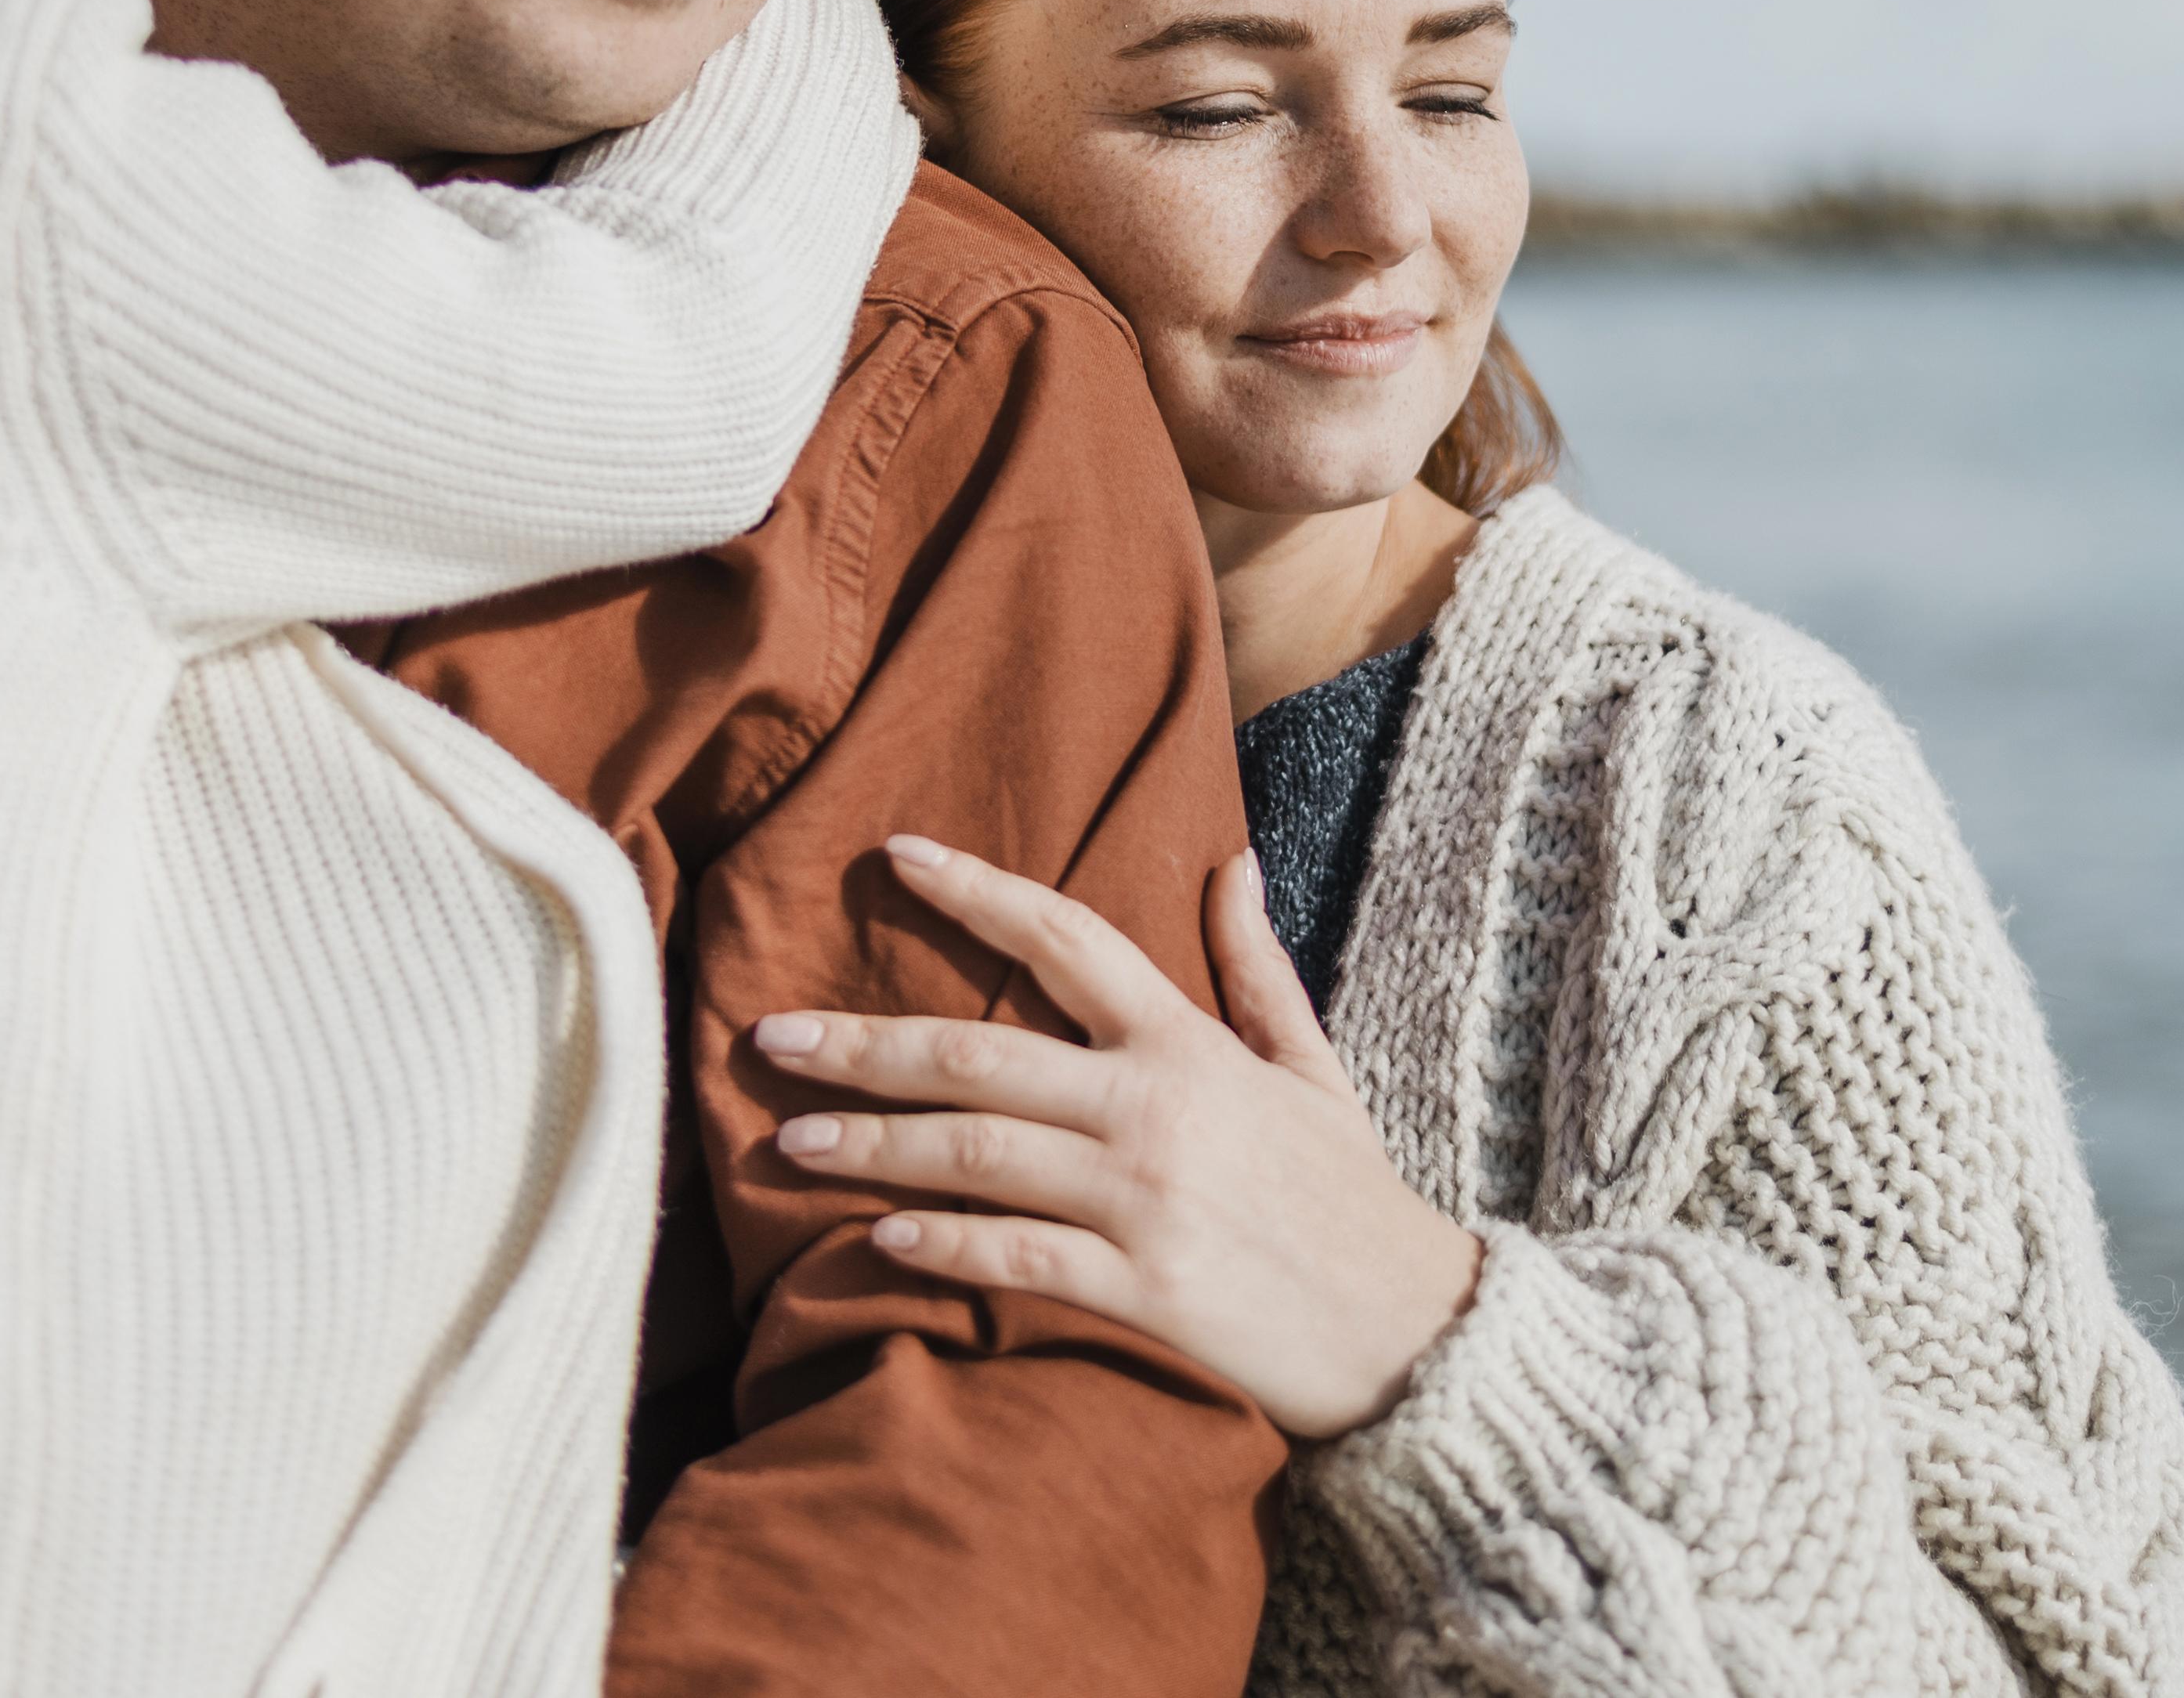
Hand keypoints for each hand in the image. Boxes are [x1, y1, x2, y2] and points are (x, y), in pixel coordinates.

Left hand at [754, 837, 1481, 1438]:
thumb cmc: (1353, 1199)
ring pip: (975, 1154)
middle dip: (863, 1045)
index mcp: (1189, 1045)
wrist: (1414, 1328)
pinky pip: (1016, 1256)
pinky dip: (942, 1245)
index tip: (894, 856)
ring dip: (870, 1146)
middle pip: (979, 1055)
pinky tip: (877, 1241)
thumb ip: (1256, 969)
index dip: (976, 891)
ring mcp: (1143, 1199)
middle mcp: (1154, 1108)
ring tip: (787, 1142)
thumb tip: (1230, 863)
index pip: (1067, 938)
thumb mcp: (1313, 1069)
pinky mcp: (1141, 1287)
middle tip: (770, 1037)